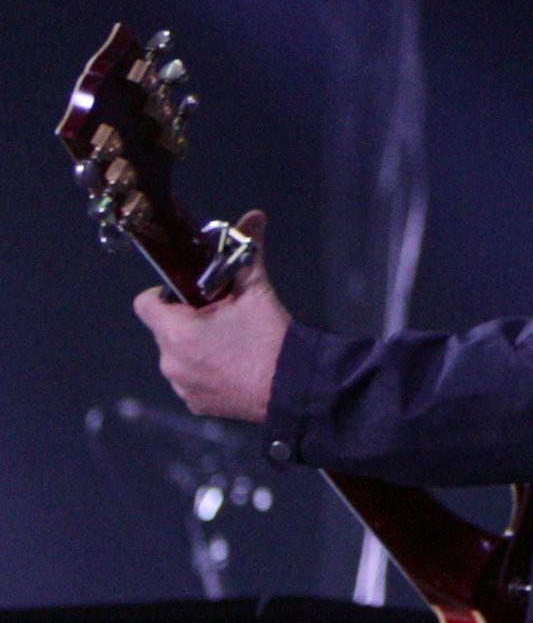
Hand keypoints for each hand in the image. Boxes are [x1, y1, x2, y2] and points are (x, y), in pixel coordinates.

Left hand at [130, 209, 289, 423]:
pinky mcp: (196, 404)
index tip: (192, 294)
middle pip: (166, 330)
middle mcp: (170, 361)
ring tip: (233, 345)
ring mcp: (182, 386)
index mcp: (176, 331)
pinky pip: (191, 381)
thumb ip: (247, 254)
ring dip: (196, 348)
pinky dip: (206, 372)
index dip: (165, 294)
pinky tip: (235, 368)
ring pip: (178, 356)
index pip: (145, 304)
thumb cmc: (272, 340)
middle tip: (223, 317)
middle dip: (190, 321)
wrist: (296, 387)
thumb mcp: (258, 292)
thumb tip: (253, 217)